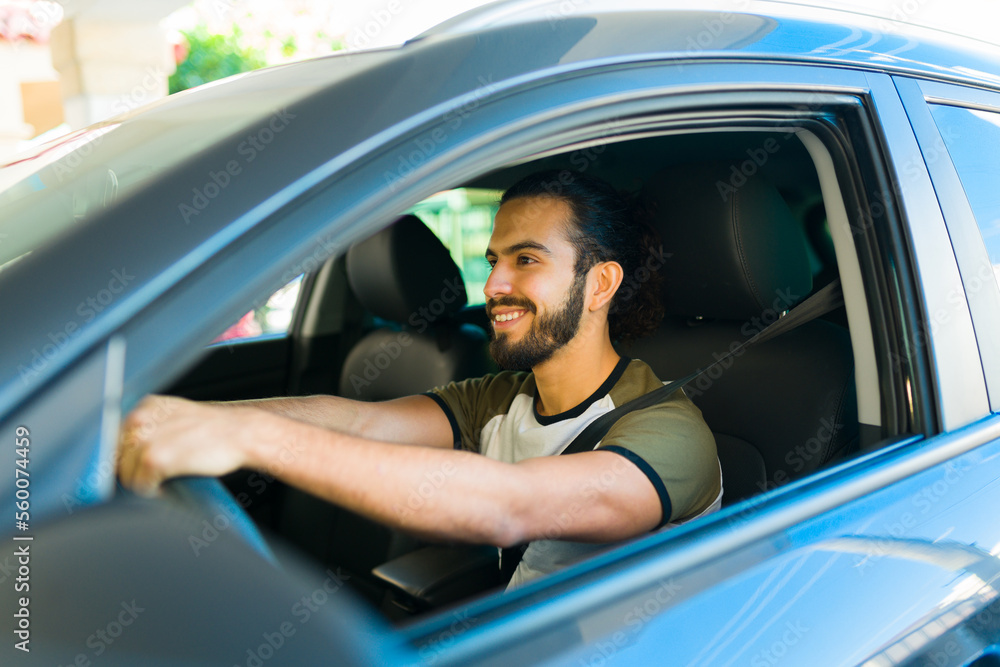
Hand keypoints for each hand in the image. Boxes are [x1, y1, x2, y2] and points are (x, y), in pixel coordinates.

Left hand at [117, 395, 254, 495]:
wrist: (241, 434)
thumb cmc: (214, 430)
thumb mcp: (177, 415)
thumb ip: (151, 425)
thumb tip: (126, 447)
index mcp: (145, 407)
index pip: (114, 438)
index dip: (124, 456)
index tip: (132, 467)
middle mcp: (140, 419)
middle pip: (116, 457)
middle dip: (132, 471)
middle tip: (154, 476)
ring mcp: (146, 439)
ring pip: (126, 474)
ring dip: (142, 483)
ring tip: (162, 481)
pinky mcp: (155, 460)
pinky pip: (140, 486)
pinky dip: (152, 492)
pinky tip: (167, 486)